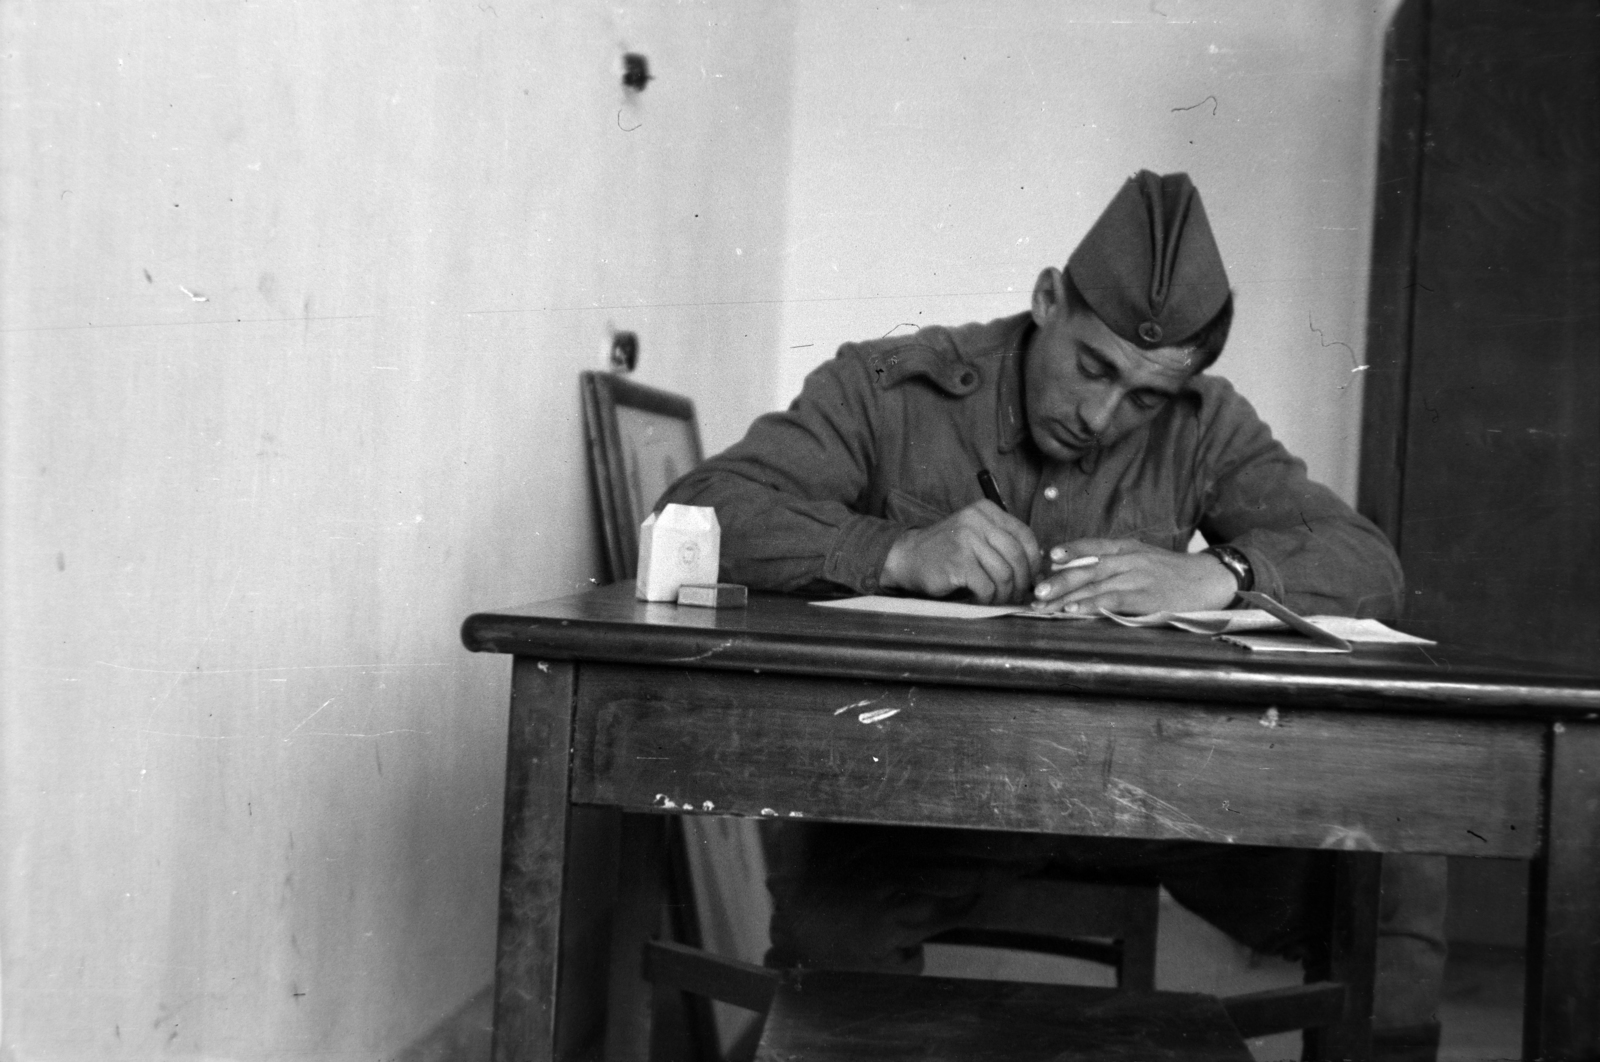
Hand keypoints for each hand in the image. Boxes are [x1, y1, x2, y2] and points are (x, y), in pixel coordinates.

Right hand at [880, 501, 1041, 604]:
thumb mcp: (975, 535)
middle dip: (1022, 582)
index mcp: (986, 510)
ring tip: (997, 600)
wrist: (907, 557)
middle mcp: (977, 520)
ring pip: (1005, 574)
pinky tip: (981, 600)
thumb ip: (1002, 543)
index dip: (1033, 562)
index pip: (1025, 536)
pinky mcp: (958, 562)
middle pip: (1017, 556)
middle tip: (1016, 596)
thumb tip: (1037, 570)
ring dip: (1005, 594)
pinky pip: (987, 587)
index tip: (1030, 578)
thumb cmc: (947, 551)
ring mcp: (967, 540)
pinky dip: (988, 599)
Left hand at [1030, 538, 1237, 615]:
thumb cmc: (1174, 573)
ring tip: (1045, 605)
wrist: (1212, 580)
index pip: (1094, 544)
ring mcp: (1138, 577)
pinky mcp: (1147, 597)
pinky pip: (1113, 600)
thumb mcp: (1145, 558)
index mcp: (1128, 548)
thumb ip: (1117, 562)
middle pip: (1087, 568)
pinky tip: (1075, 610)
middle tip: (1035, 592)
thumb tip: (1083, 571)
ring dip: (1067, 596)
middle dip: (1058, 581)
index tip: (1048, 556)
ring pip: (1095, 585)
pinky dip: (1092, 604)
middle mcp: (1130, 559)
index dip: (1071, 549)